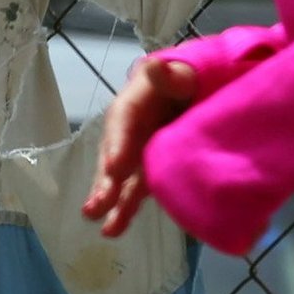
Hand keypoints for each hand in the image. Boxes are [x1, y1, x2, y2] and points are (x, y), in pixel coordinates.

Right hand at [82, 56, 200, 239]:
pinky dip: (128, 206)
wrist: (196, 89)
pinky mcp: (148, 167)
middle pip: (115, 155)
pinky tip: (116, 226)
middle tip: (97, 206)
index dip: (119, 144)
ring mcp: (137, 151)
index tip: (115, 167)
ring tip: (106, 228)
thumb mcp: (181, 72)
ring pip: (123, 178)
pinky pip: (137, 187)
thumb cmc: (185, 78)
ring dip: (114, 202)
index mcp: (133, 103)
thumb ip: (169, 75)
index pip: (123, 122)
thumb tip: (154, 65)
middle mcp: (129, 131)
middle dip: (107, 182)